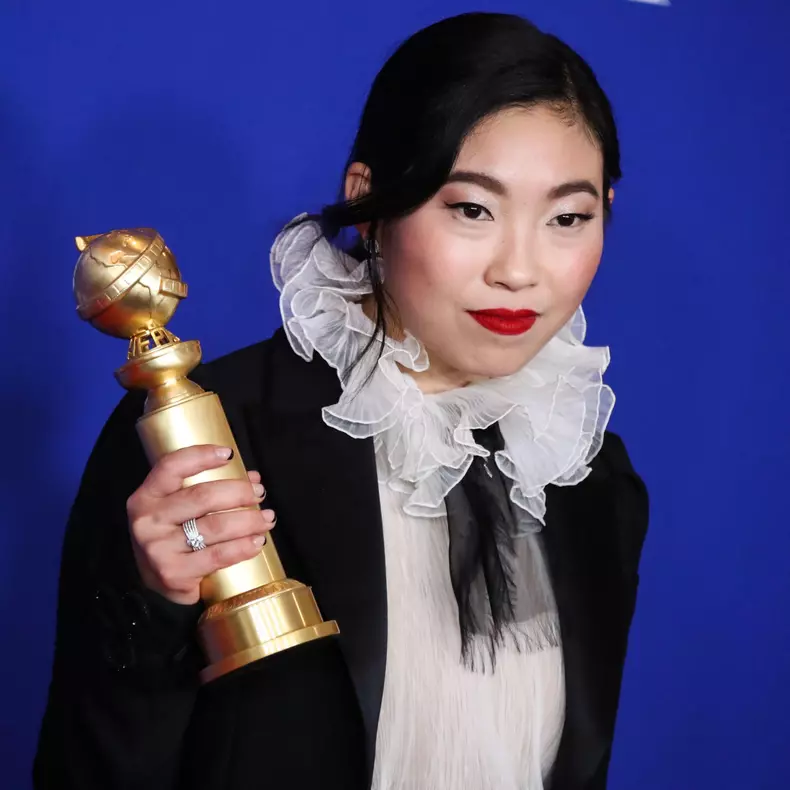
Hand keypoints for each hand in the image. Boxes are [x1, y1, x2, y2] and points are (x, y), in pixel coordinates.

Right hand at [126, 445, 275, 604]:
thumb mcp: (178, 509)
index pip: (171, 467)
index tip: (228, 454)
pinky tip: (257, 542)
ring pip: (215, 526)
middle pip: (202, 497)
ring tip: (267, 518)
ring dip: (248, 520)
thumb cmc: (173, 536)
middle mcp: (147, 521)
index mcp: (146, 497)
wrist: (158, 582)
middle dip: (238, 492)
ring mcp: (158, 549)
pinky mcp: (173, 574)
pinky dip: (242, 547)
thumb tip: (252, 477)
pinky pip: (217, 555)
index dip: (201, 456)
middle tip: (259, 492)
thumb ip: (209, 488)